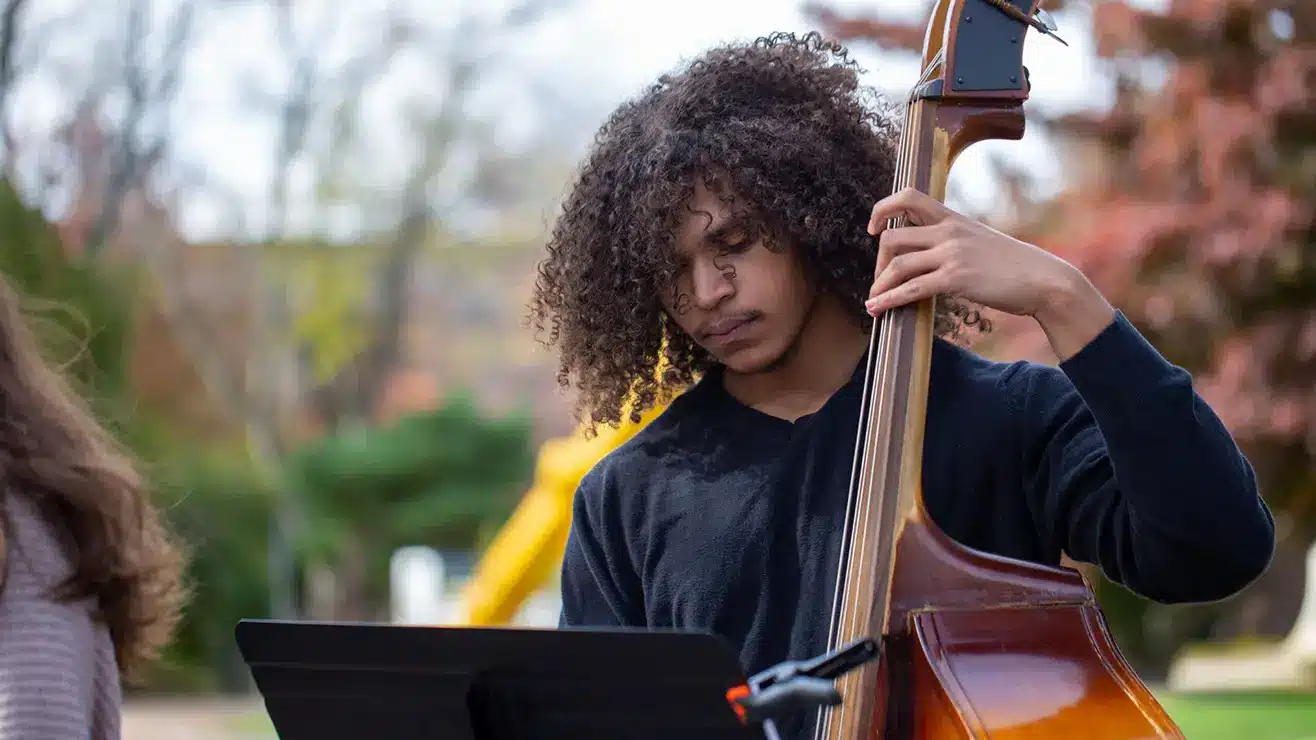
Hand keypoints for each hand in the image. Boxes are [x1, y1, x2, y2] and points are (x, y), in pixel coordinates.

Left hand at [863, 187, 1115, 358]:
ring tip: (873, 301)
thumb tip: (928, 256)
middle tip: (881, 280)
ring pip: (898, 264)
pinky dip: (889, 300)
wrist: (1043, 280)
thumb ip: (953, 241)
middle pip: (893, 237)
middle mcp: (949, 231)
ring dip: (880, 285)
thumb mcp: (980, 241)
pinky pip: (912, 288)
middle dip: (879, 262)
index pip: (908, 196)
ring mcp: (952, 254)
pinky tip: (878, 309)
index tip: (873, 229)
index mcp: (953, 218)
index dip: (882, 209)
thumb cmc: (1013, 266)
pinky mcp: (956, 278)